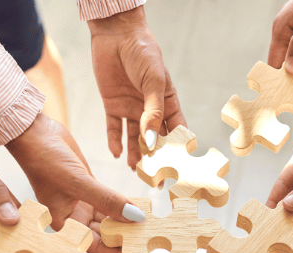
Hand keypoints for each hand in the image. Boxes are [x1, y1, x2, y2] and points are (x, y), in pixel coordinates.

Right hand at [6, 113, 143, 252]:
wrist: (35, 133)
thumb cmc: (45, 160)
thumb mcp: (78, 182)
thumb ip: (107, 201)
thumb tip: (135, 217)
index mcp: (64, 223)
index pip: (92, 245)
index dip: (113, 250)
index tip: (135, 249)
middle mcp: (74, 216)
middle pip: (103, 233)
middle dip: (123, 235)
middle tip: (148, 236)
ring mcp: (83, 201)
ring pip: (109, 217)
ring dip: (126, 219)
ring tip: (149, 223)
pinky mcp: (90, 186)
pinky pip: (111, 200)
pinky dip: (124, 203)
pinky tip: (140, 206)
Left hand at [88, 6, 185, 167]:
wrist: (116, 34)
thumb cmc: (143, 52)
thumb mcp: (153, 81)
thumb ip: (153, 112)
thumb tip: (153, 140)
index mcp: (167, 101)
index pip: (176, 129)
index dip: (178, 148)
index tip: (180, 167)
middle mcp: (150, 109)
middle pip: (155, 138)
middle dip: (156, 158)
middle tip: (157, 178)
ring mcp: (131, 108)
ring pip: (134, 137)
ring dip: (135, 154)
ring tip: (135, 170)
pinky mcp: (112, 105)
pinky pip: (114, 128)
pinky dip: (114, 141)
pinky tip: (116, 154)